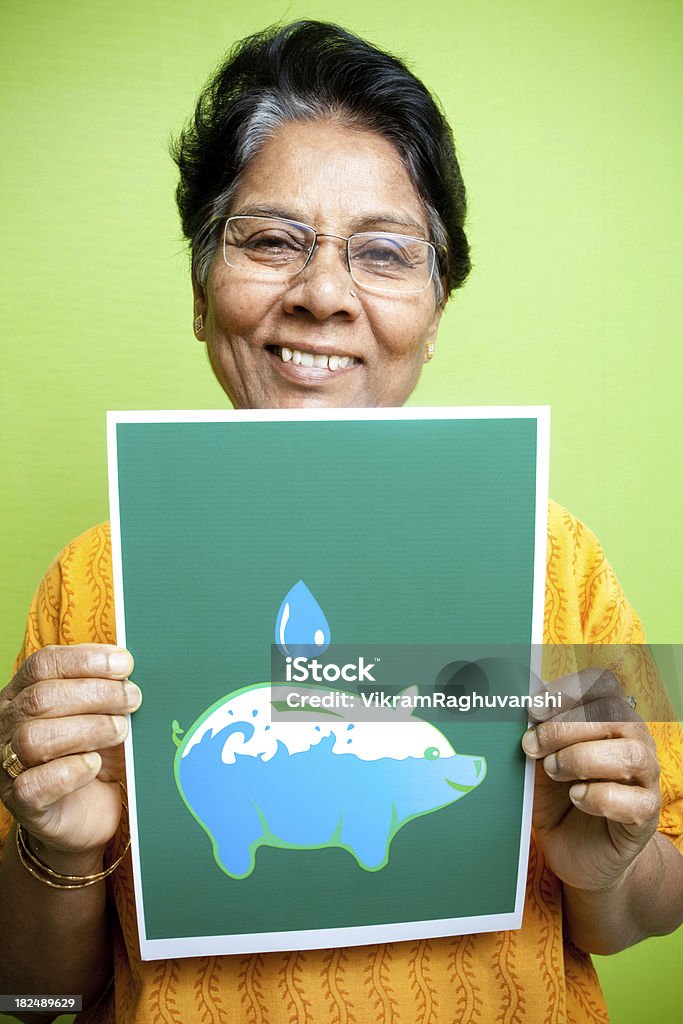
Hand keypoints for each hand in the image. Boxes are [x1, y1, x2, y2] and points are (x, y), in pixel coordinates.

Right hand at [0, 645, 141, 866]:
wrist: (91, 810)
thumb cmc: (97, 751)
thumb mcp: (104, 714)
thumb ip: (110, 689)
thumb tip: (130, 667)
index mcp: (24, 693)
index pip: (42, 664)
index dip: (84, 660)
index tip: (124, 664)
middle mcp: (8, 725)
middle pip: (41, 698)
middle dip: (96, 694)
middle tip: (133, 699)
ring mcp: (9, 765)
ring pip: (34, 739)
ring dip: (87, 730)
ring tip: (119, 730)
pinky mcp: (21, 802)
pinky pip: (35, 785)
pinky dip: (69, 771)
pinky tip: (93, 763)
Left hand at [522, 668, 660, 890]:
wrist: (579, 853)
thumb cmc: (558, 798)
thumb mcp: (539, 762)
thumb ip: (535, 737)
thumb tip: (518, 710)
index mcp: (608, 717)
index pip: (603, 684)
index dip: (568, 689)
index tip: (533, 707)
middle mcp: (634, 740)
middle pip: (613, 714)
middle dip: (563, 727)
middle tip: (531, 745)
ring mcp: (645, 778)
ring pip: (630, 754)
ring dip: (582, 759)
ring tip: (554, 772)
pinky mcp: (645, 815)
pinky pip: (634, 801)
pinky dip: (599, 797)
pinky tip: (576, 798)